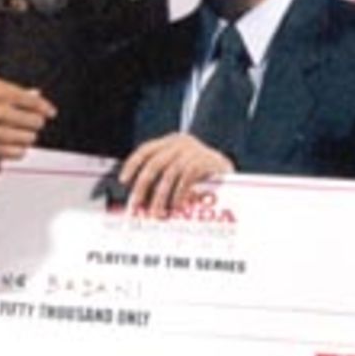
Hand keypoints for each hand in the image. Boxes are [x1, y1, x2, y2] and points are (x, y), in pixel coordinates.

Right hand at [0, 76, 56, 162]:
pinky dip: (20, 149)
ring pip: (28, 138)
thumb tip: (37, 95)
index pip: (32, 102)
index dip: (45, 108)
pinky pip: (18, 153)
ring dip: (28, 136)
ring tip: (21, 133)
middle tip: (31, 122)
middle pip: (34, 121)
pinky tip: (14, 144)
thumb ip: (14, 90)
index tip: (50, 112)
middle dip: (36, 122)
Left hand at [118, 133, 234, 215]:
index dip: (132, 164)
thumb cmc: (200, 176)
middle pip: (155, 163)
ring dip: (161, 196)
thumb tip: (137, 196)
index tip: (123, 181)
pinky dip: (179, 194)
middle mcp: (181, 142)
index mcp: (171, 142)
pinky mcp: (206, 160)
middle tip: (136, 205)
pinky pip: (186, 178)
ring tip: (157, 213)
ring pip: (169, 174)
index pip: (146, 149)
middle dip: (142, 187)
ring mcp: (194, 150)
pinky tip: (177, 207)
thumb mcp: (180, 170)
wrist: (231, 174)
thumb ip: (162, 175)